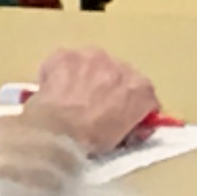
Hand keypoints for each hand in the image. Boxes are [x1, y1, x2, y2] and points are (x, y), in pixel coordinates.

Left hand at [16, 47, 160, 152]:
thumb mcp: (121, 138)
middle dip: (108, 88)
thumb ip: (133, 125)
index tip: (119, 116)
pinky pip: (65, 62)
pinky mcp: (65, 55)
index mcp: (141, 87)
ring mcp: (92, 57)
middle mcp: (121, 66)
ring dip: (86, 76)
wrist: (56, 133)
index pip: (142, 93)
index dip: (130, 105)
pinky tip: (53, 90)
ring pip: (93, 64)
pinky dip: (61, 73)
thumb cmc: (91, 140)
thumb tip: (137, 125)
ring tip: (71, 97)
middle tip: (92, 107)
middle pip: (118, 75)